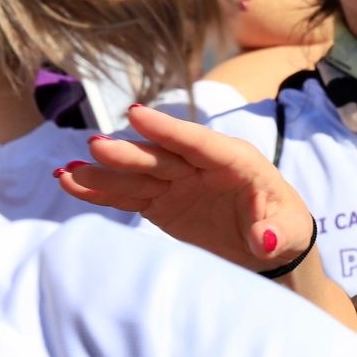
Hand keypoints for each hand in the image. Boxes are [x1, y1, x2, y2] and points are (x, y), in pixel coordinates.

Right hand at [56, 102, 311, 275]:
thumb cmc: (284, 229)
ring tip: (68, 171)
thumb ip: (277, 234)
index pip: (200, 143)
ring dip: (104, 172)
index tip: (135, 114)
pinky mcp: (160, 200)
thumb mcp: (289, 233)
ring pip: (137, 174)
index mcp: (237, 162)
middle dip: (129, 153)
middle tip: (95, 146)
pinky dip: (100, 190)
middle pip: (161, 156)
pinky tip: (70, 181)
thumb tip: (264, 238)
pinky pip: (127, 195)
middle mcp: (202, 165)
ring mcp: (178, 181)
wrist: (269, 242)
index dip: (168, 130)